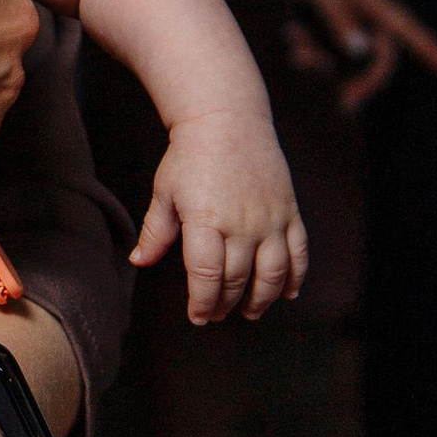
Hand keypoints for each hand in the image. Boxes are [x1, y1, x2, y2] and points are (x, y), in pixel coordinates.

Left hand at [130, 109, 306, 322]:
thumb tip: (138, 261)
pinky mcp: (289, 211)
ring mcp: (269, 219)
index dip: (202, 302)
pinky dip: (295, 277)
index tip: (197, 316)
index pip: (207, 275)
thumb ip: (156, 231)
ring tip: (249, 312)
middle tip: (216, 314)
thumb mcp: (165, 191)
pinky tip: (286, 293)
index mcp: (205, 220)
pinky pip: (298, 252)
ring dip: (261, 299)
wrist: (227, 121)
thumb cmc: (190, 156)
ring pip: (272, 274)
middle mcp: (241, 224)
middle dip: (224, 304)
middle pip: (236, 279)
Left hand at [277, 0, 436, 109]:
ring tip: (294, 36)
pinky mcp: (328, 26)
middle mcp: (368, 19)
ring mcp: (348, 24)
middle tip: (344, 107)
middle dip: (356, 81)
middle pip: (374, 63)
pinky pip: (321, 51)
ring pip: (341, 61)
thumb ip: (340, 22)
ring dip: (318, 59)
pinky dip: (305, 46)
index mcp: (378, 5)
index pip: (413, 34)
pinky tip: (291, 30)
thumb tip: (360, 56)